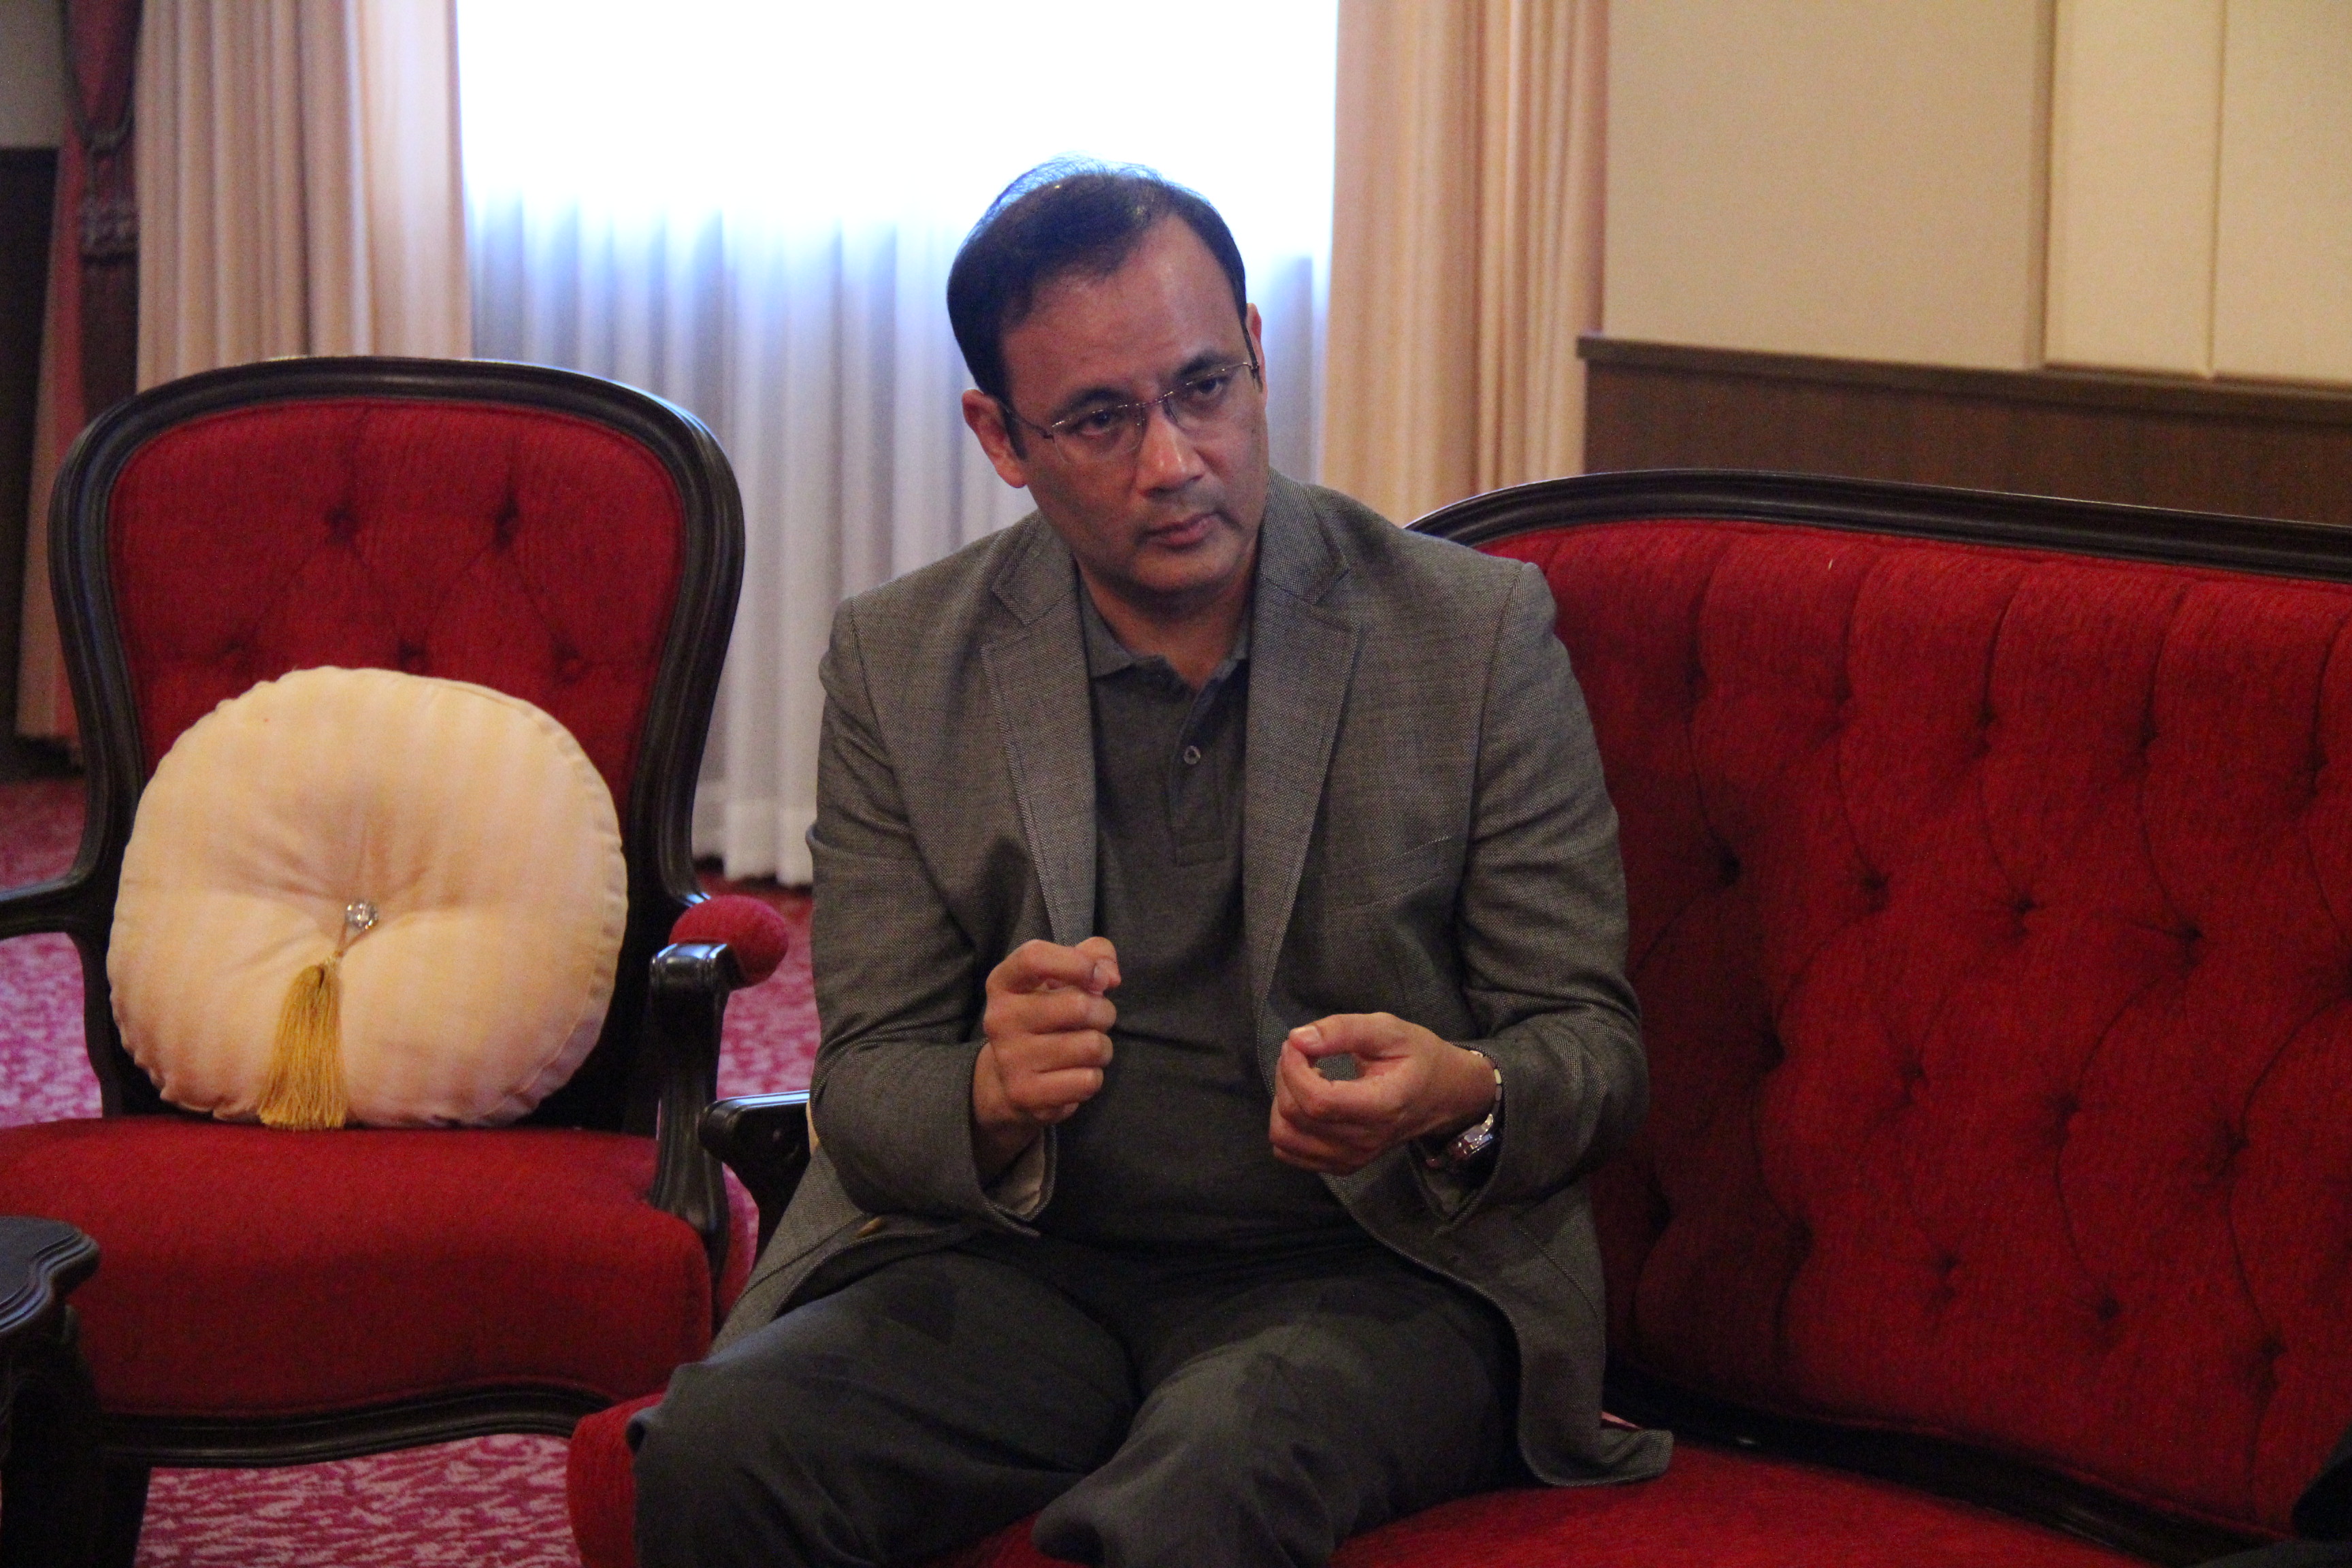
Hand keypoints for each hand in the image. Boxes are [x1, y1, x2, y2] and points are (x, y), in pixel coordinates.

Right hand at [971, 937, 1119, 1179]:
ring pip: (1092, 1046)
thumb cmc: (1045, 1015)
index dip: (1078, 964)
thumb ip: (1093, 955)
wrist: (1007, 1081)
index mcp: (1003, 982)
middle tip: (1095, 1020)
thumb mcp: (1061, 976)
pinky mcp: (1026, 1094)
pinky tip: (1074, 1074)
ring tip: (1085, 1048)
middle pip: (1079, 1006)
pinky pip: (1088, 1080)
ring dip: (1102, 1048)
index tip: (1099, 979)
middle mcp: (1000, 1019)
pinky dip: (1092, 1077)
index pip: (1034, 957)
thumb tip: (1110, 977)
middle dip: (1104, 1013)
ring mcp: (1011, 1059)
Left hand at [1270, 1013, 1496, 1174]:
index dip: (1293, 1068)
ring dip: (1282, 1101)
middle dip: (1286, 1076)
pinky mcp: (1342, 1164)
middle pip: (1297, 1116)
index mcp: (1382, 1106)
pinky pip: (1291, 1152)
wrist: (1443, 1095)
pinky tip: (1307, 1100)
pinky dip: (1287, 1124)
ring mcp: (1353, 1158)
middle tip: (1302, 1051)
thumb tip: (1298, 1039)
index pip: (1317, 1101)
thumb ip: (1344, 1030)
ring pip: (1286, 1138)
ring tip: (1303, 1076)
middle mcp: (1366, 1140)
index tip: (1298, 1042)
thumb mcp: (1389, 1030)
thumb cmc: (1419, 1057)